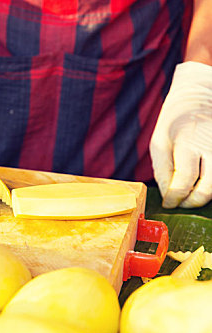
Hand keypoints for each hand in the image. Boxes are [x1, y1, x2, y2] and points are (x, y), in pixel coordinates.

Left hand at [150, 61, 211, 207]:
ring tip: (191, 196)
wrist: (202, 94)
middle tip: (181, 203)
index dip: (174, 199)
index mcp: (185, 143)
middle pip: (204, 190)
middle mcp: (208, 146)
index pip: (182, 182)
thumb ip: (162, 169)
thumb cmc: (176, 121)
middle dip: (190, 202)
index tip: (169, 203)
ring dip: (203, 197)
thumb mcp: (159, 140)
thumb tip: (168, 196)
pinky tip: (203, 182)